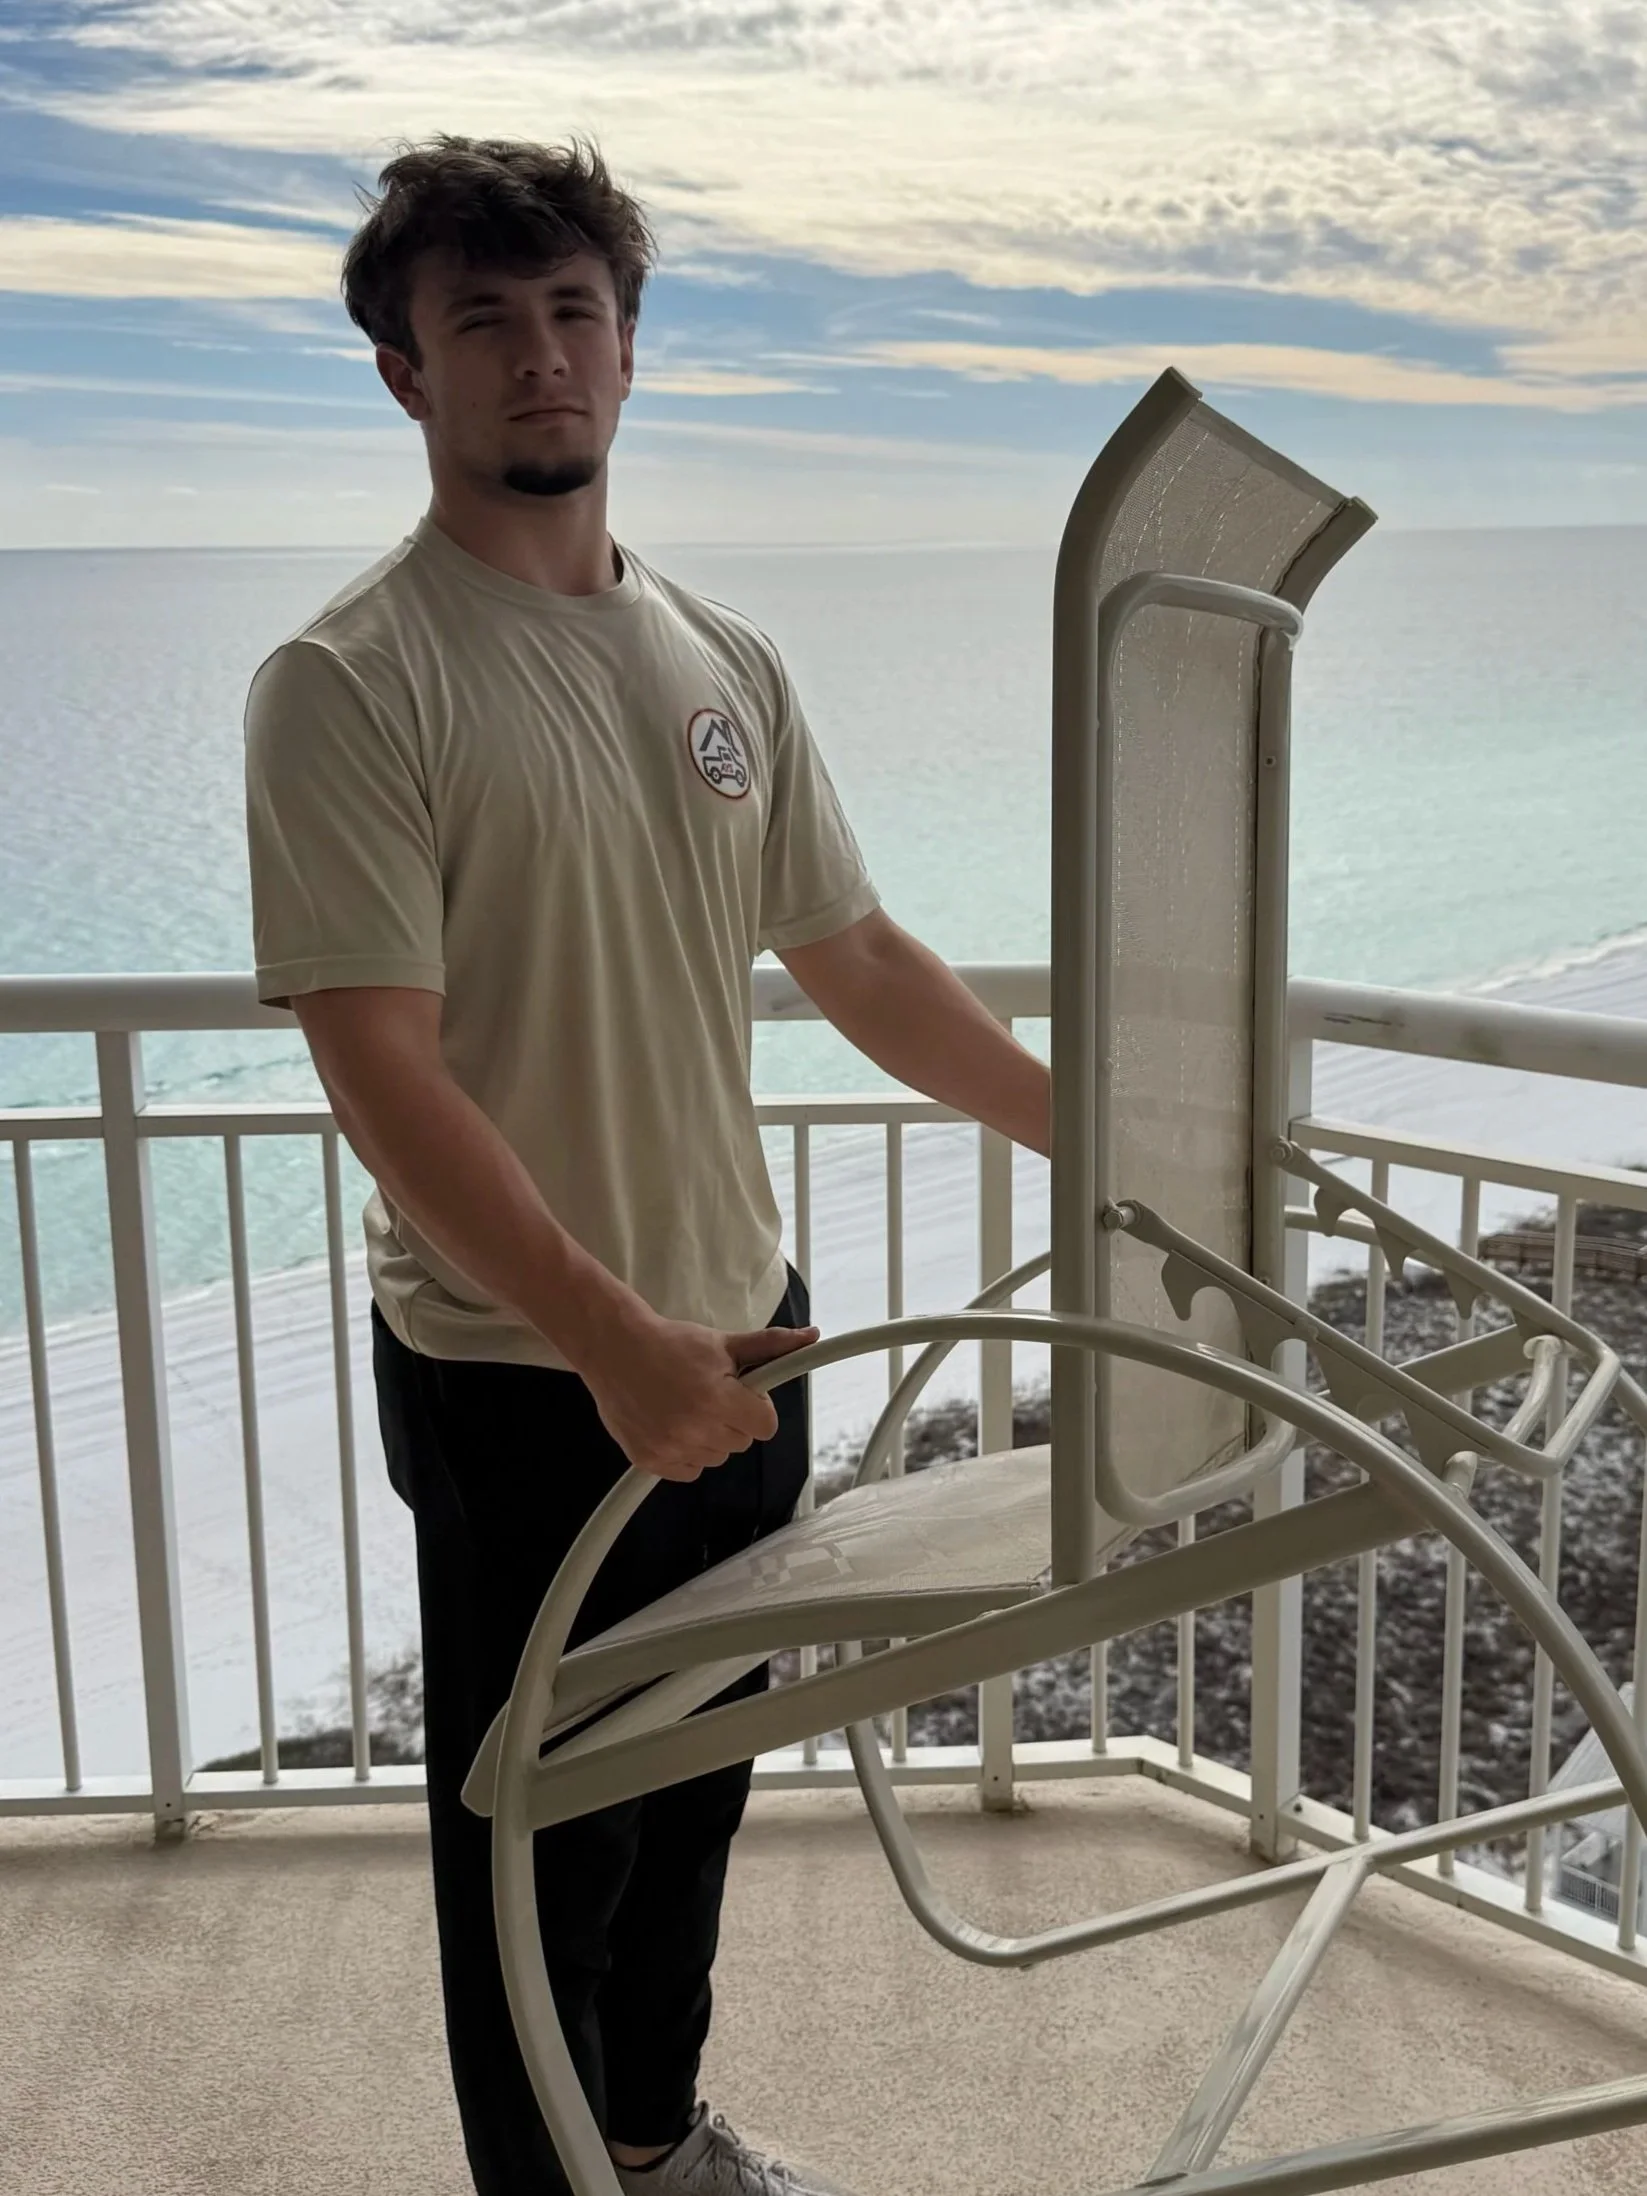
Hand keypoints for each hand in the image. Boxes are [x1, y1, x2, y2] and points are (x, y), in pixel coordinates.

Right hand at [577, 1310, 820, 1481]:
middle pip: (742, 1441)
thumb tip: (811, 1336)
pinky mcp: (649, 1461)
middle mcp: (695, 1429)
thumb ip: (770, 1346)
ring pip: (717, 1457)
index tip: (739, 1391)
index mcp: (718, 1399)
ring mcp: (670, 1448)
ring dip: (710, 1437)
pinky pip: (690, 1470)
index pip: (766, 1425)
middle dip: (733, 1419)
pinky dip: (686, 1452)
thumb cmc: (672, 1343)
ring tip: (686, 1406)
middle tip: (708, 1393)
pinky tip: (672, 1423)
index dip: (756, 1406)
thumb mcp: (724, 1343)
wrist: (614, 1349)